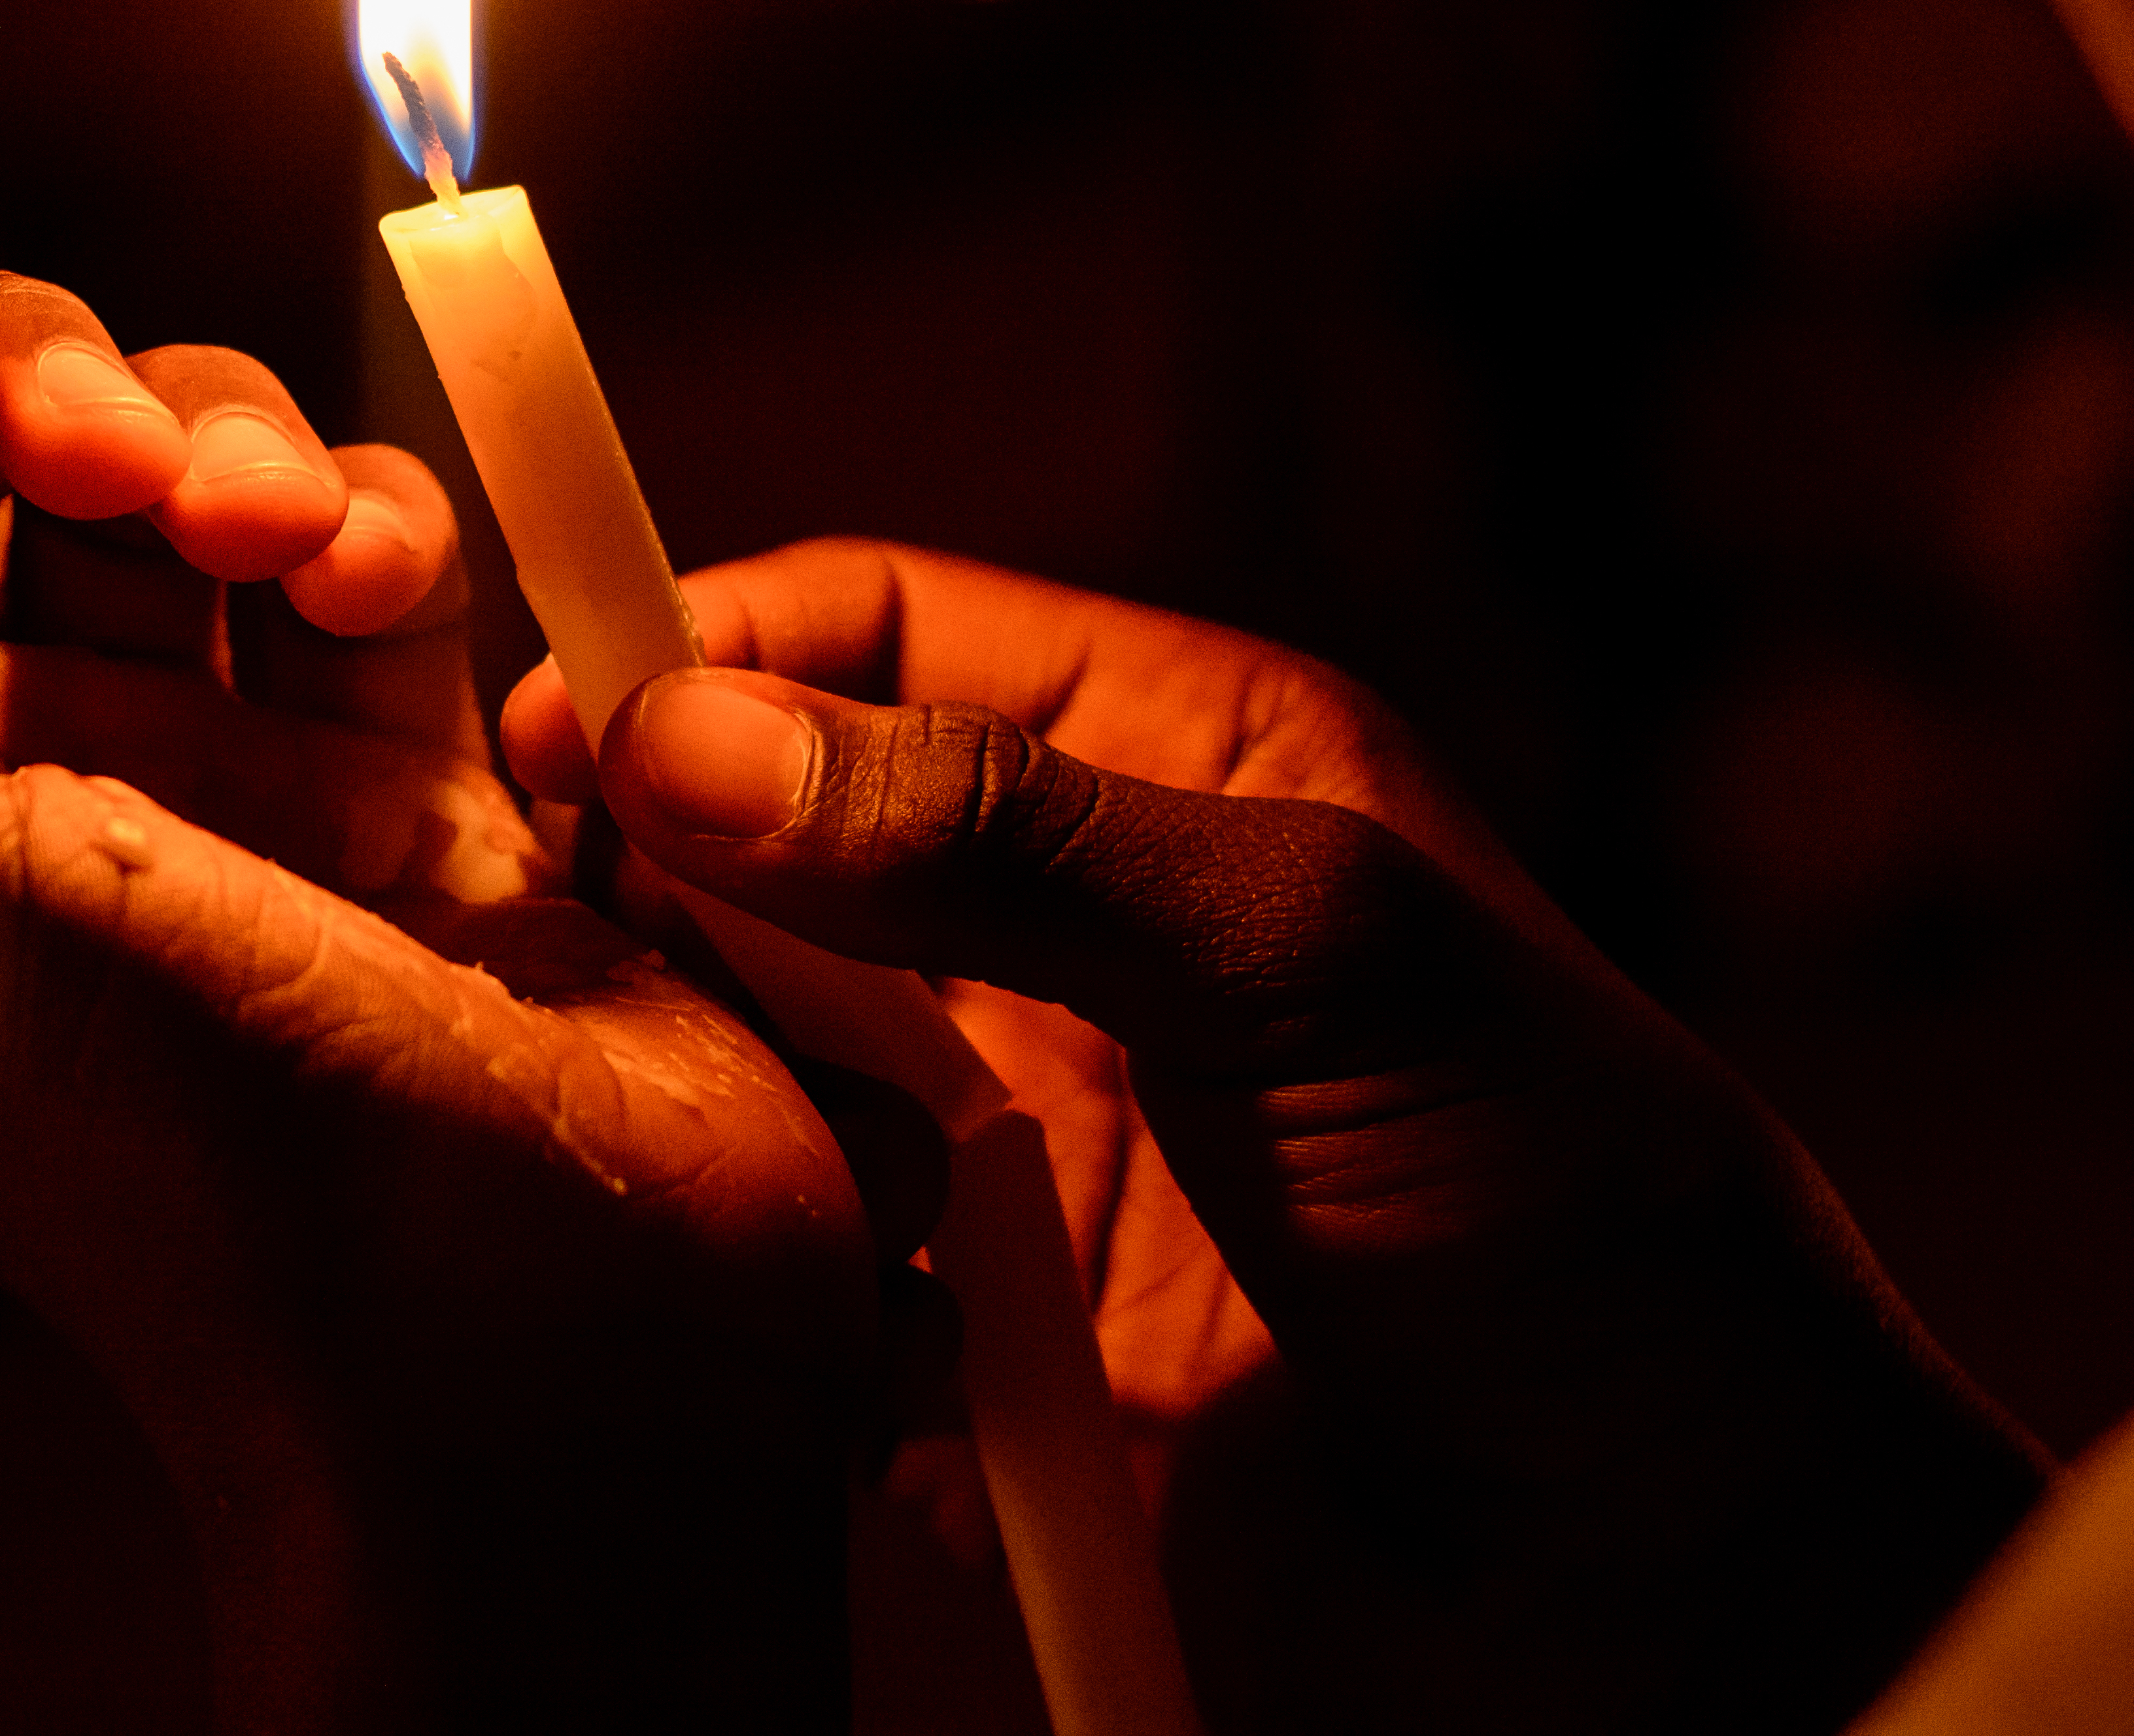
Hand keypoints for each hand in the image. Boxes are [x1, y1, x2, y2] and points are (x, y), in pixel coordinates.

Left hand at [0, 231, 873, 1733]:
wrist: (534, 1342)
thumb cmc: (183, 1157)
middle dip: (21, 379)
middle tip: (101, 449)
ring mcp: (189, 770)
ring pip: (152, 460)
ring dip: (212, 438)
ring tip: (277, 548)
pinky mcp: (385, 764)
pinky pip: (352, 544)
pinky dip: (372, 520)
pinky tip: (384, 595)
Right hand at [505, 538, 2049, 1734]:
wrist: (1687, 1612)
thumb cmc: (1585, 1239)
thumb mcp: (1318, 958)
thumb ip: (999, 836)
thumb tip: (690, 739)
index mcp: (1176, 775)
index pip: (876, 633)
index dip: (710, 658)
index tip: (561, 731)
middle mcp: (1076, 940)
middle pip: (770, 843)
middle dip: (658, 878)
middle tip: (559, 938)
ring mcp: (1020, 1148)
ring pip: (754, 1058)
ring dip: (704, 1088)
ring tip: (683, 1129)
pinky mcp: (982, 1351)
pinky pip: (790, 1276)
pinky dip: (760, 1282)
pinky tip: (791, 1302)